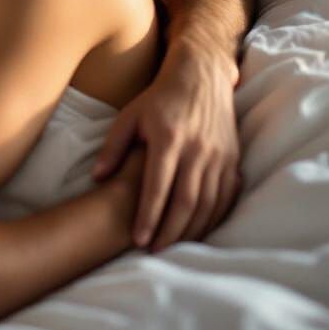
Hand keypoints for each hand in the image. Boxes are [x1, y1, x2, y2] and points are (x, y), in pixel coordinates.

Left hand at [91, 42, 243, 252]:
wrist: (201, 77)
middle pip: (185, 202)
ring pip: (207, 204)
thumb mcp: (129, 116)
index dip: (148, 216)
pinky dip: (212, 218)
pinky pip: (225, 197)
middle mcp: (197, 149)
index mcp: (168, 138)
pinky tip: (197, 231)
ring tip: (172, 247)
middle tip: (153, 252)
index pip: (157, 187)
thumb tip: (97, 178)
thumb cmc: (159, 98)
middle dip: (169, 232)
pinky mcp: (231, 159)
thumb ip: (113, 147)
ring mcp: (218, 156)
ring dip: (191, 230)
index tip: (137, 240)